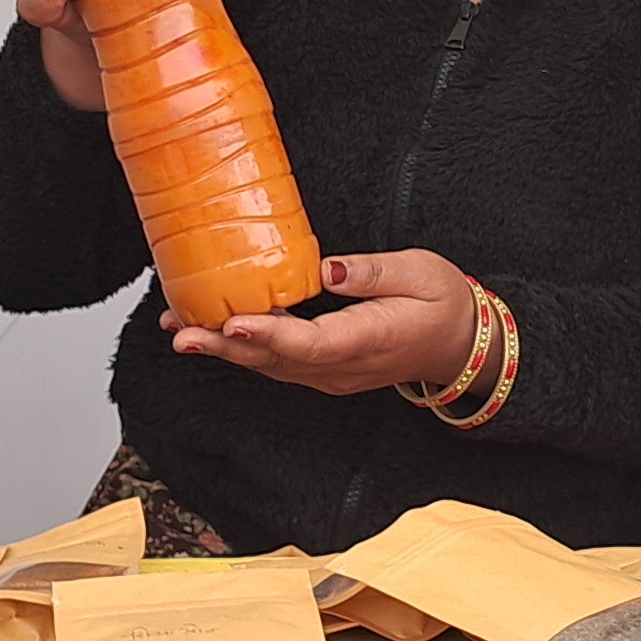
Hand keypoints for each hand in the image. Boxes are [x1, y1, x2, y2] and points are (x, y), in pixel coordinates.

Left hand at [165, 250, 483, 398]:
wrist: (460, 345)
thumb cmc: (443, 304)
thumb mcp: (419, 272)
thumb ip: (370, 272)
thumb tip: (325, 268)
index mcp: (368, 339)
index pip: (312, 343)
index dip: (270, 336)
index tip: (235, 323)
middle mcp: (342, 366)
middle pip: (275, 361)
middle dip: (223, 347)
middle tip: (182, 332)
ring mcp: (329, 373)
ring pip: (268, 366)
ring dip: (222, 349)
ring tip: (180, 328)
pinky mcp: (320, 368)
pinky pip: (275, 362)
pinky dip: (240, 348)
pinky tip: (210, 330)